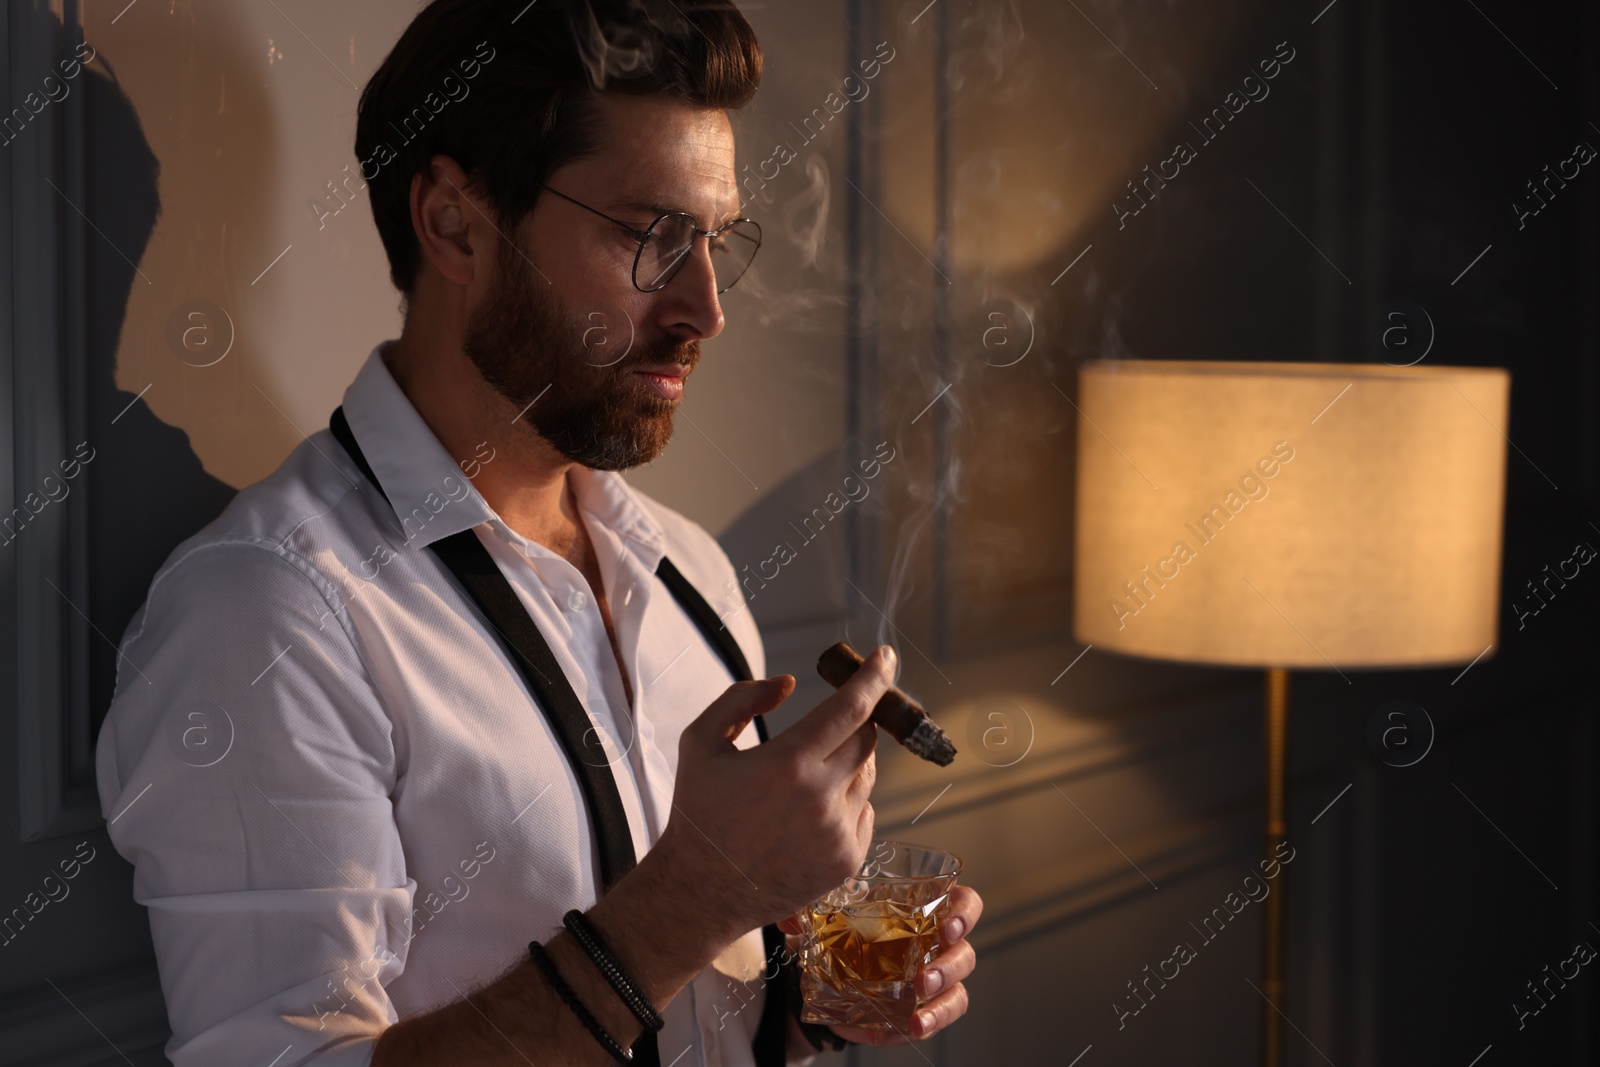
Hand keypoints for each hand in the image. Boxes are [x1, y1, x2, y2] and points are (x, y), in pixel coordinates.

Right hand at [652, 645, 895, 937]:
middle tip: (832, 723)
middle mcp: (821, 797)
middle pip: (865, 738)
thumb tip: (789, 683)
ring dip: (847, 763)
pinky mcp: (847, 860)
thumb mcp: (700, 741)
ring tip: (805, 778)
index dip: (873, 677)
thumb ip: (741, 698)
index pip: (852, 707)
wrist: (700, 891)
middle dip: (853, 722)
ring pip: (866, 775)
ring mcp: (838, 832)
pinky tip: (809, 814)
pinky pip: (864, 812)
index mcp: (787, 763)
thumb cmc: (698, 812)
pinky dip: (847, 802)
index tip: (885, 656)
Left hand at [781, 883, 982, 1046]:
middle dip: (948, 969)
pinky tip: (873, 1033)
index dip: (965, 914)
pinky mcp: (918, 1012)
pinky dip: (898, 1034)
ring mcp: (933, 982)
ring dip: (940, 1010)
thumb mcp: (830, 914)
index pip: (965, 904)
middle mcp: (938, 946)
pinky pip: (922, 1026)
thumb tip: (789, 920)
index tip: (947, 927)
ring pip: (958, 997)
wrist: (831, 965)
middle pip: (964, 956)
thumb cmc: (846, 926)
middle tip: (921, 981)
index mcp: (926, 910)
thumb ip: (809, 912)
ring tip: (916, 1022)